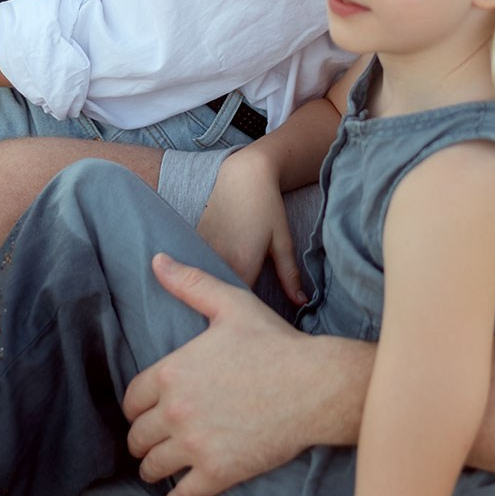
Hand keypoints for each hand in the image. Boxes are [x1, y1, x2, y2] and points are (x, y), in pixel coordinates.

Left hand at [123, 255, 307, 495]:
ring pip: (152, 468)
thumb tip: (157, 259)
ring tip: (161, 469)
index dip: (137, 407)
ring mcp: (196, 444)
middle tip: (152, 442)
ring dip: (154, 470)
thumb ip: (190, 283)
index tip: (145, 412)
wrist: (314, 385)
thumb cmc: (274, 343)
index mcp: (172, 371)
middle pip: (138, 436)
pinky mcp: (218, 473)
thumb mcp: (231, 304)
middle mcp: (176, 410)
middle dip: (142, 439)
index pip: (132, 400)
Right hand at [197, 148, 303, 304]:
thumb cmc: (267, 207)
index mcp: (242, 265)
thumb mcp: (282, 241)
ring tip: (218, 300)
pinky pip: (196, 266)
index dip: (247, 314)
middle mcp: (218, 260)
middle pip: (220, 294)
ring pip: (206, 281)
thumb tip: (301, 303)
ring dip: (213, 290)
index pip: (240, 303)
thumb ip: (290, 275)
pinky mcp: (193, 240)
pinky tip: (204, 281)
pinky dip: (201, 275)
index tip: (255, 320)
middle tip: (238, 316)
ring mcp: (202, 250)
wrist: (243, 175)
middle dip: (228, 306)